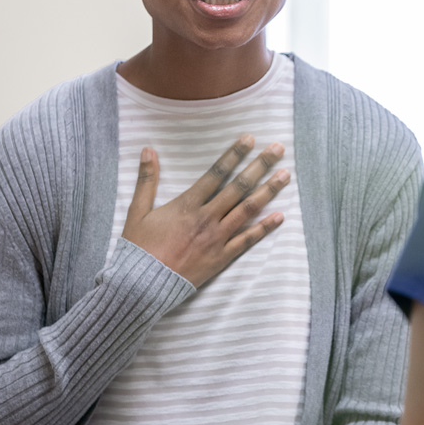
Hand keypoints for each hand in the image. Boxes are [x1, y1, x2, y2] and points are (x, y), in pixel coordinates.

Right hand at [121, 135, 288, 287]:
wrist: (141, 286)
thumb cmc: (138, 248)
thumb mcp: (137, 211)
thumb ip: (146, 180)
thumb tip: (148, 150)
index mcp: (188, 204)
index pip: (216, 173)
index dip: (234, 154)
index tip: (250, 138)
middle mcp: (207, 218)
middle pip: (239, 187)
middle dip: (260, 166)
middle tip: (277, 149)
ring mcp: (217, 238)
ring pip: (248, 210)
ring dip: (268, 191)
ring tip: (285, 175)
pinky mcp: (221, 257)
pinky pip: (247, 240)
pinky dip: (264, 228)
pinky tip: (280, 216)